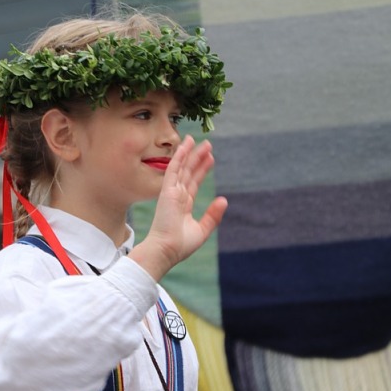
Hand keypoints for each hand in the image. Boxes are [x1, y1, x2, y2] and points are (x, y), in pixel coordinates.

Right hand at [130, 135, 227, 280]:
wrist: (166, 250)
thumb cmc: (181, 245)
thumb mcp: (202, 230)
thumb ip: (213, 216)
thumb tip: (224, 199)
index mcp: (183, 206)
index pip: (194, 183)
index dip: (201, 170)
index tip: (210, 159)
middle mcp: (177, 197)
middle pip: (189, 173)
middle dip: (198, 159)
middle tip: (207, 145)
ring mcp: (171, 192)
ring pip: (182, 168)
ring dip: (190, 153)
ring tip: (199, 141)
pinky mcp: (167, 190)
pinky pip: (174, 169)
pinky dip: (180, 156)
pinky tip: (186, 145)